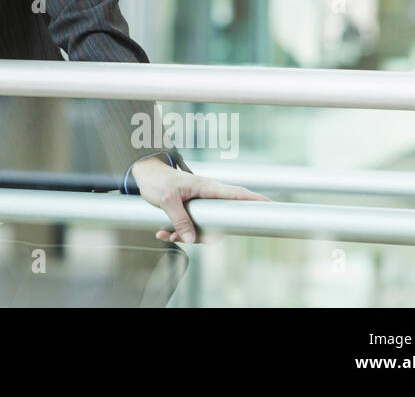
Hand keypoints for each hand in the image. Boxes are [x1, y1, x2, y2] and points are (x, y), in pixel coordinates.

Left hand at [130, 156, 269, 244]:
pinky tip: (162, 231)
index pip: (235, 194)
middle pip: (220, 220)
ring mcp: (200, 203)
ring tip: (166, 233)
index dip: (254, 200)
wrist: (144, 174)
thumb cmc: (157, 180)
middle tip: (184, 237)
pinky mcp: (190, 210)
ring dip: (185, 235)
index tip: (270, 204)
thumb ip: (180, 219)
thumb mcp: (167, 200)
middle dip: (204, 235)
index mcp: (206, 187)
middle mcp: (206, 195)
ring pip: (204, 228)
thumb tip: (191, 239)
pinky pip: (191, 227)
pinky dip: (177, 232)